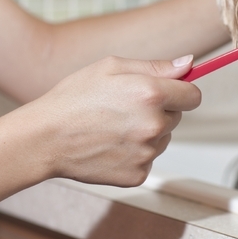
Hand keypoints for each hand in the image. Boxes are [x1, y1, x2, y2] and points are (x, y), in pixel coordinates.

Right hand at [27, 55, 198, 186]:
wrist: (44, 138)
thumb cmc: (75, 97)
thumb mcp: (113, 67)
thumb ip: (157, 66)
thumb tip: (189, 63)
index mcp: (151, 93)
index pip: (194, 96)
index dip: (183, 92)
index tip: (173, 92)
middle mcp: (154, 124)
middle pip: (178, 117)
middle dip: (161, 110)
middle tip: (128, 107)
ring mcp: (146, 152)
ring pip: (163, 138)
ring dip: (150, 132)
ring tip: (116, 126)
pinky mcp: (137, 174)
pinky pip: (149, 158)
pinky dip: (136, 152)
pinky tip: (112, 144)